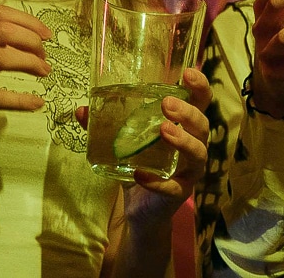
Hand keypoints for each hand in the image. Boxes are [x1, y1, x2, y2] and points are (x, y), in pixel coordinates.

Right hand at [0, 4, 52, 167]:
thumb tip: (8, 42)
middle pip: (1, 30)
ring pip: (0, 57)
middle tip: (45, 54)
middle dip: (31, 39)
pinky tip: (36, 104)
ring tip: (44, 72)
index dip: (26, 20)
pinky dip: (20, 100)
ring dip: (30, 63)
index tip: (44, 33)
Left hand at [73, 68, 210, 204]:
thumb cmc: (142, 165)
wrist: (141, 210)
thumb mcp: (126, 142)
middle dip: (187, 112)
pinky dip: (158, 181)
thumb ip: (107, 126)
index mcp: (184, 127)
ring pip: (197, 153)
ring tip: (163, 130)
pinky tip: (140, 175)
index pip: (201, 102)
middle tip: (166, 104)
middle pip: (202, 125)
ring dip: (182, 140)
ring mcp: (189, 171)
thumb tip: (81, 110)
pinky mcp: (179, 193)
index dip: (200, 87)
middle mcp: (193, 146)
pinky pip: (173, 187)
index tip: (189, 73)